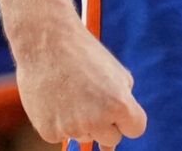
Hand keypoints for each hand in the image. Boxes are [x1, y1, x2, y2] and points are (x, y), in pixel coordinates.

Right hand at [16, 24, 147, 148]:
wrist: (46, 42)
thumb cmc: (84, 55)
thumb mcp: (116, 74)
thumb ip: (123, 106)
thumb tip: (110, 149)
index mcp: (119, 105)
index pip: (135, 129)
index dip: (127, 116)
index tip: (116, 103)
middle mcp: (96, 121)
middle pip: (111, 139)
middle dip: (105, 122)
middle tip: (91, 95)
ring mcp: (72, 128)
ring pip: (85, 136)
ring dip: (81, 120)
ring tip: (70, 90)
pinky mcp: (49, 132)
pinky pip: (62, 134)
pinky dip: (59, 121)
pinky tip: (55, 98)